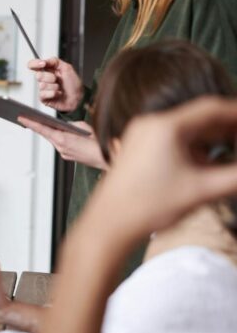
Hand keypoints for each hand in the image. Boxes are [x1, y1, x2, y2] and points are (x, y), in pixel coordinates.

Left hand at [19, 118, 106, 168]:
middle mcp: (60, 147)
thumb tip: (64, 125)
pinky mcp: (69, 156)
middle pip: (46, 134)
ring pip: (53, 139)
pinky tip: (58, 133)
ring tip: (40, 122)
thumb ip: (70, 125)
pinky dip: (58, 138)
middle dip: (37, 125)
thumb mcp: (83, 126)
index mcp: (62, 139)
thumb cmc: (98, 141)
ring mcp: (64, 153)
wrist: (108, 157)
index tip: (21, 118)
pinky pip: (60, 144)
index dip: (30, 123)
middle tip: (26, 117)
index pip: (42, 129)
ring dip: (49, 132)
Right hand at [27, 58, 83, 111]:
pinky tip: (58, 94)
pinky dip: (53, 93)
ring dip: (54, 86)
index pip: (33, 65)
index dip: (35, 63)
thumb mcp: (67, 68)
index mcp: (48, 70)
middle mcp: (44, 79)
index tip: (43, 64)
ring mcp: (43, 89)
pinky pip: (43, 94)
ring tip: (60, 88)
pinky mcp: (43, 98)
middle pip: (38, 75)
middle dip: (50, 77)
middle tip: (57, 80)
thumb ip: (54, 61)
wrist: (78, 98)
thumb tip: (43, 61)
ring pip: (42, 85)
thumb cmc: (74, 84)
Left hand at [86, 97, 236, 240]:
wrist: (109, 223)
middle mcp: (150, 124)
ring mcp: (141, 136)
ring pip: (186, 130)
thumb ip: (235, 177)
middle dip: (227, 129)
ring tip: (232, 151)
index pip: (211, 108)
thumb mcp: (202, 190)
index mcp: (165, 127)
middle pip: (198, 118)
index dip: (236, 113)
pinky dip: (193, 148)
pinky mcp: (137, 149)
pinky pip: (172, 140)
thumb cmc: (150, 206)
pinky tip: (209, 164)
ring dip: (211, 139)